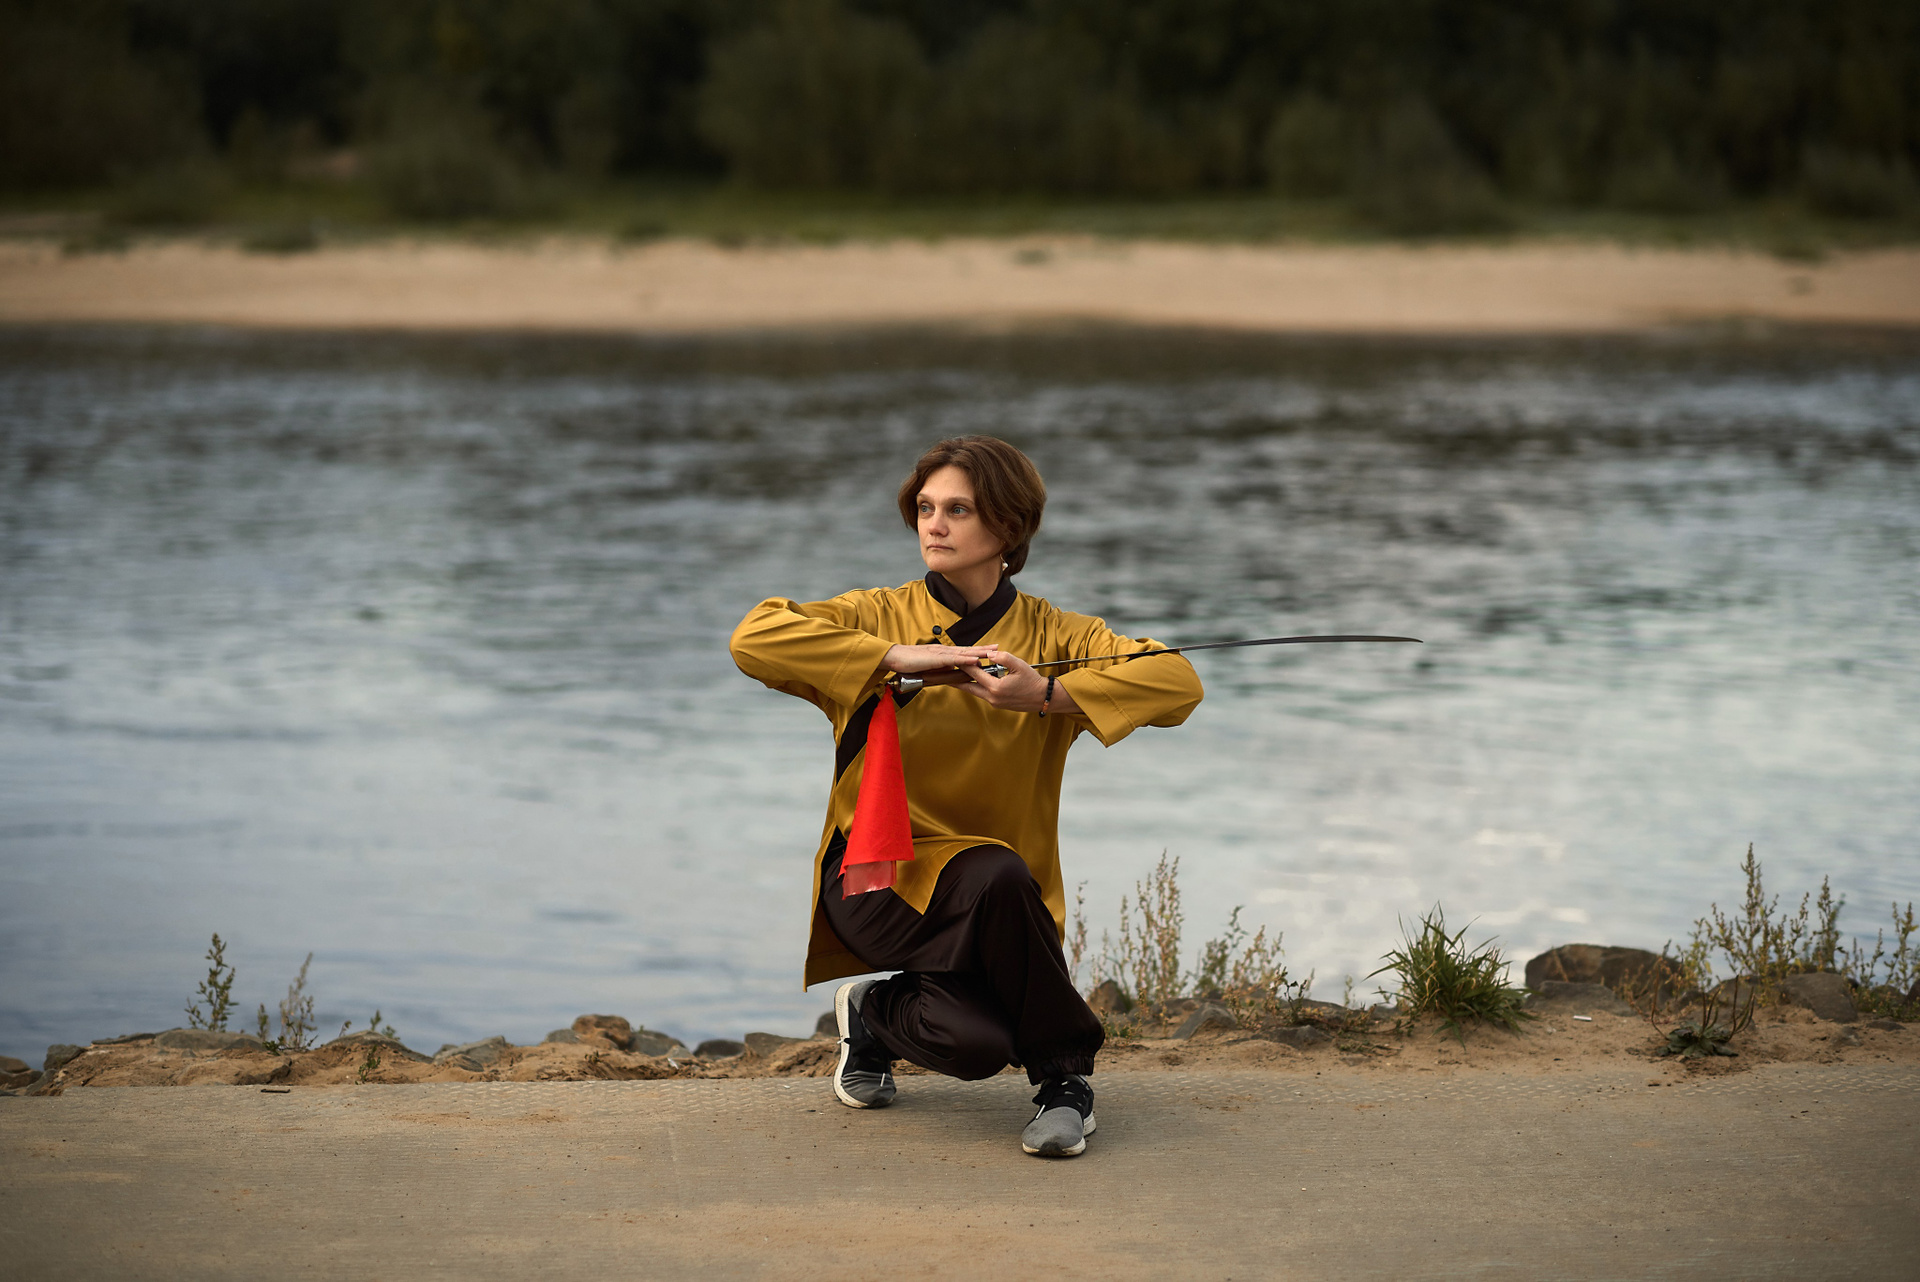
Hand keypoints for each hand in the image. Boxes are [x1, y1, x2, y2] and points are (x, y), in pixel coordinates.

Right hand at [882, 642, 1003, 674]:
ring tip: (992, 652)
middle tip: (998, 647)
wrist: (895, 658)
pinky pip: (954, 660)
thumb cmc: (909, 663)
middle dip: (983, 649)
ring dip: (979, 652)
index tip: (990, 650)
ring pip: (964, 653)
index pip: (964, 652)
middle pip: (968, 650)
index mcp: (943, 653)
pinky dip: (966, 660)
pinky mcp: (936, 659)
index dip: (977, 651)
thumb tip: (950, 672)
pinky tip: (975, 660)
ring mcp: (941, 654)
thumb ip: (940, 668)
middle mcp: (945, 651)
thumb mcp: (928, 667)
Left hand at [953, 647, 1078, 715]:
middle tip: (943, 675)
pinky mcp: (998, 704)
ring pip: (975, 692)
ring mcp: (994, 702)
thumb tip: (988, 654)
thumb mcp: (1019, 664)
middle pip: (968, 687)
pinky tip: (973, 682)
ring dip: (966, 684)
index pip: (974, 674)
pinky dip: (976, 687)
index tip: (953, 660)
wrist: (1043, 697)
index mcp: (996, 687)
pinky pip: (983, 695)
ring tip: (955, 677)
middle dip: (956, 680)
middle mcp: (992, 697)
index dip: (963, 665)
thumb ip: (1002, 657)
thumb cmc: (1032, 680)